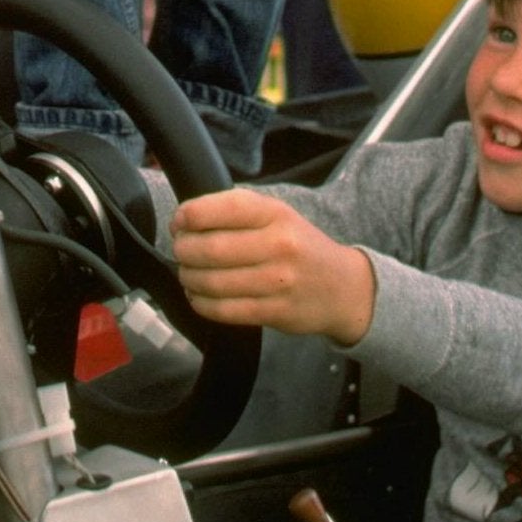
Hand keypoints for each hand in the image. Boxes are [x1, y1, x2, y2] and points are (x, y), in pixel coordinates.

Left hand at [172, 188, 377, 344]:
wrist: (343, 287)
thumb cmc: (299, 246)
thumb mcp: (278, 215)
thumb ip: (237, 211)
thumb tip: (186, 218)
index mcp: (276, 213)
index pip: (223, 208)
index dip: (190, 215)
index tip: (179, 223)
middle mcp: (280, 245)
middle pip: (211, 248)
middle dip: (184, 250)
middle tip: (180, 251)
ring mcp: (279, 281)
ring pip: (213, 282)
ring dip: (189, 278)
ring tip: (187, 274)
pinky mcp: (276, 312)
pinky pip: (225, 311)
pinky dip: (201, 304)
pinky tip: (198, 297)